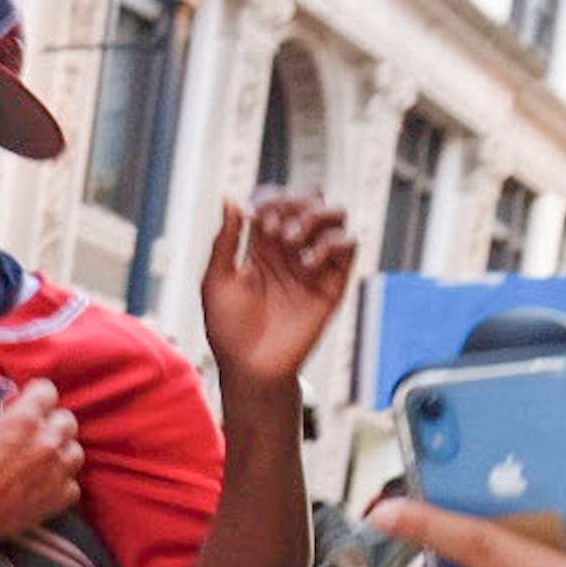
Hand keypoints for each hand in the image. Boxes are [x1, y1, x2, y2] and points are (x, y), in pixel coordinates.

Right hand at [0, 379, 82, 535]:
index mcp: (26, 418)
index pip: (47, 391)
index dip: (35, 395)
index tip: (26, 403)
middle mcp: (48, 440)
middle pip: (67, 420)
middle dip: (51, 422)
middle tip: (33, 433)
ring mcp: (57, 470)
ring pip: (75, 451)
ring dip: (61, 452)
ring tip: (43, 458)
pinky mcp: (58, 497)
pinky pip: (72, 486)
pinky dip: (60, 485)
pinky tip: (44, 485)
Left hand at [198, 193, 358, 389]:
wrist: (250, 367)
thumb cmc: (229, 330)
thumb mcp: (216, 281)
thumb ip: (225, 240)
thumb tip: (231, 200)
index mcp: (263, 246)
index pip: (277, 202)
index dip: (269, 199)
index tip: (254, 217)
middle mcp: (293, 250)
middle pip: (309, 200)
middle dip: (293, 203)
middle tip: (274, 230)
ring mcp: (315, 263)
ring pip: (335, 215)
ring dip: (315, 216)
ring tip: (292, 240)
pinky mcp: (333, 282)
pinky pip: (348, 245)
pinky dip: (332, 243)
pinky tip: (307, 263)